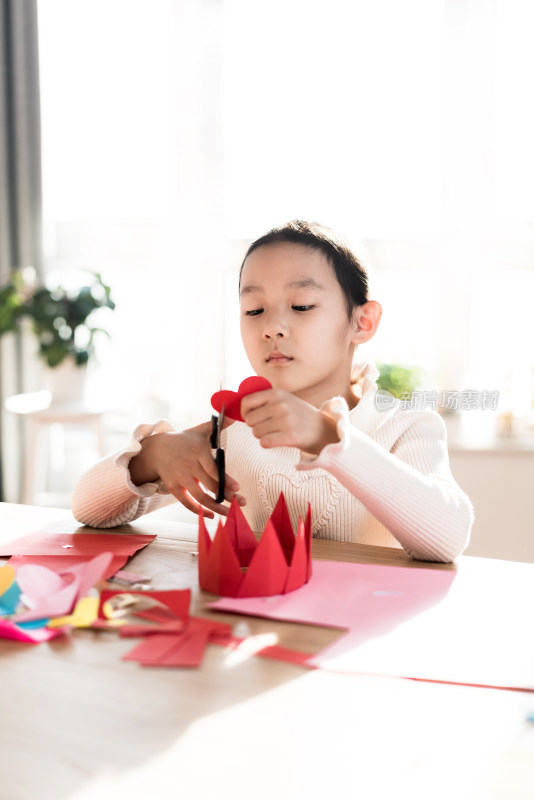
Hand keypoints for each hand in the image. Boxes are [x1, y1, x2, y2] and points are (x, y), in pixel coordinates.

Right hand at [129, 419, 243, 518]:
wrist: (156, 449)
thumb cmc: (183, 440)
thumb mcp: (199, 430)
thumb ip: (217, 425)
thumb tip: (234, 416)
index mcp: (198, 452)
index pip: (214, 469)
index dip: (225, 480)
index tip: (237, 488)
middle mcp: (189, 466)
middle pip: (210, 485)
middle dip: (226, 496)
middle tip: (241, 503)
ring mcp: (180, 478)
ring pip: (200, 497)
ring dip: (216, 507)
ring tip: (229, 513)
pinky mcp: (173, 487)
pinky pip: (186, 503)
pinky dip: (199, 511)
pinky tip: (211, 515)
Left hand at [240, 389, 339, 454]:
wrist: (324, 430)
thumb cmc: (300, 416)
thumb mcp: (285, 399)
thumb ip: (265, 401)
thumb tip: (240, 410)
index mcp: (277, 393)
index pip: (246, 402)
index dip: (244, 412)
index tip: (250, 418)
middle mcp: (281, 404)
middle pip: (250, 420)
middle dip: (255, 426)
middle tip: (268, 427)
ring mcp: (286, 420)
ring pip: (256, 432)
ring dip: (263, 435)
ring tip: (276, 432)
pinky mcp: (290, 436)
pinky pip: (264, 442)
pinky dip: (268, 443)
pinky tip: (278, 440)